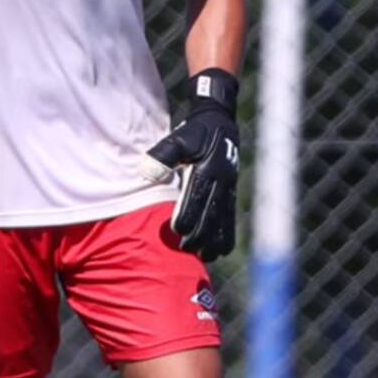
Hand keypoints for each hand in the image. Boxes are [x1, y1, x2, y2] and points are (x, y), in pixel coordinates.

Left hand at [139, 69, 239, 260]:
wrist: (219, 121)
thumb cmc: (195, 132)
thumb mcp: (179, 137)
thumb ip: (163, 154)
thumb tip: (146, 172)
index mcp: (208, 169)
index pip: (198, 197)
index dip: (188, 215)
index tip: (176, 231)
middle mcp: (222, 181)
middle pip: (212, 214)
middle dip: (199, 234)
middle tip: (185, 249)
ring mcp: (229, 188)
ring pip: (223, 220)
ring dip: (214, 240)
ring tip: (203, 257)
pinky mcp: (231, 192)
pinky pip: (231, 218)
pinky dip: (225, 236)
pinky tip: (219, 251)